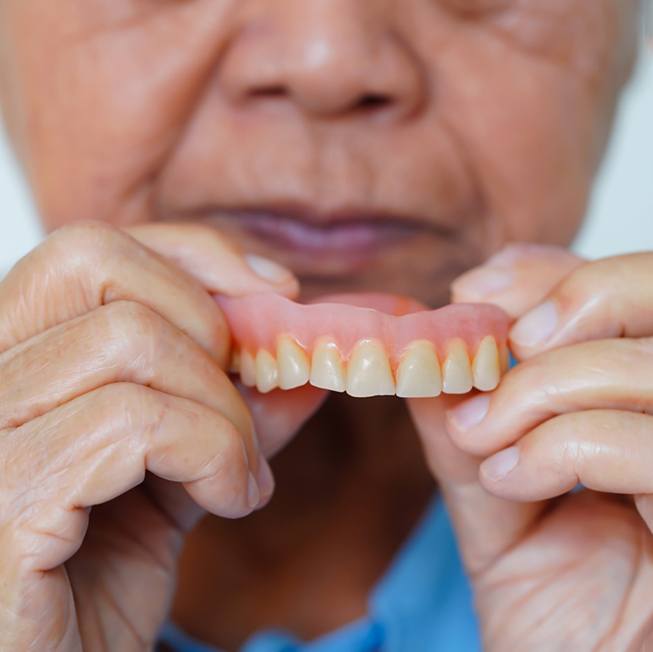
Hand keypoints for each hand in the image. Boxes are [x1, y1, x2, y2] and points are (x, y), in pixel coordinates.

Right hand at [0, 221, 323, 650]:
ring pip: (128, 339)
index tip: (277, 292)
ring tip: (241, 476)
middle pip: (94, 261)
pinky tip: (229, 502)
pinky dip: (211, 452)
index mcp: (11, 361)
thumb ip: (232, 403)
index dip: (194, 253)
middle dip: (206, 323)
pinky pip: (132, 421)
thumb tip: (303, 353)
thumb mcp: (179, 469)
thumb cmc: (98, 578)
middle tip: (241, 401)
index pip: (90, 249)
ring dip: (221, 409)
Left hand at [409, 244, 652, 650]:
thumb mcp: (491, 491)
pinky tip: (512, 478)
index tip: (472, 294)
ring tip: (483, 436)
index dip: (553, 272)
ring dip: (540, 389)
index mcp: (644, 397)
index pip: (628, 288)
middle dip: (571, 300)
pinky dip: (562, 445)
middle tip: (502, 348)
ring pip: (647, 366)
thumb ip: (464, 420)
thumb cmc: (551, 595)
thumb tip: (426, 346)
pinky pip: (646, 442)